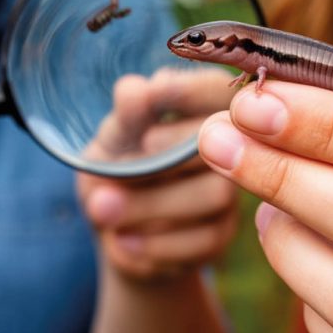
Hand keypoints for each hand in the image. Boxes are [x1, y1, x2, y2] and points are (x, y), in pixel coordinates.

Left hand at [78, 69, 238, 280]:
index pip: (217, 88)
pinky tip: (121, 242)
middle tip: (111, 174)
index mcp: (202, 107)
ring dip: (147, 206)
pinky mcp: (223, 235)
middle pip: (216, 145)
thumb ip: (125, 118)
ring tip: (102, 210)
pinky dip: (152, 244)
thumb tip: (135, 91)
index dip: (190, 90)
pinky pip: (201, 240)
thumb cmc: (115, 166)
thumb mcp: (112, 140)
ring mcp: (231, 192)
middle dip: (156, 161)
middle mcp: (230, 147)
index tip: (153, 94)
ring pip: (213, 194)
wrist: (114, 229)